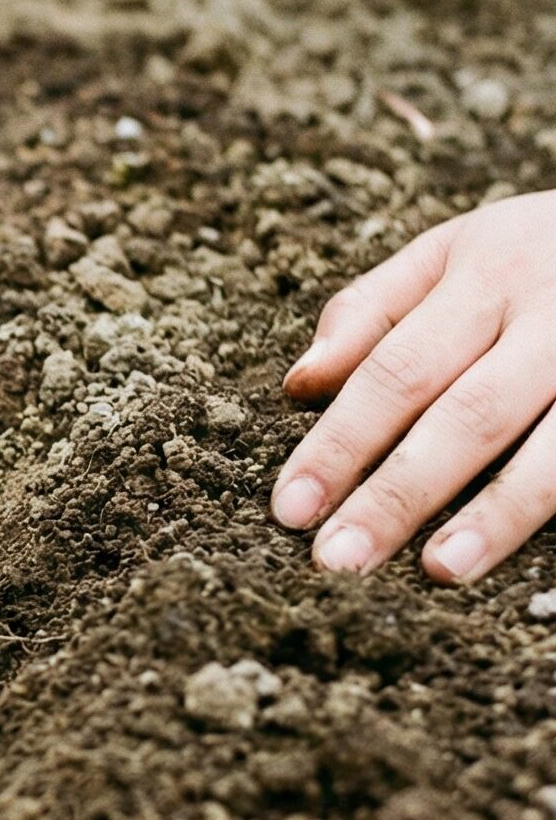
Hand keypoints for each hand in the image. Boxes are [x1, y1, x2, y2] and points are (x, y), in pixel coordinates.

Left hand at [273, 190, 555, 583]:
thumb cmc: (541, 251)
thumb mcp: (458, 249)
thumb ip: (373, 310)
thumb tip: (299, 384)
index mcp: (489, 276)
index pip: (396, 372)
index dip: (341, 444)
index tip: (291, 508)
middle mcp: (554, 318)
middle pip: (468, 416)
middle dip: (399, 494)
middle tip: (339, 559)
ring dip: (498, 513)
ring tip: (440, 569)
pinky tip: (523, 559)